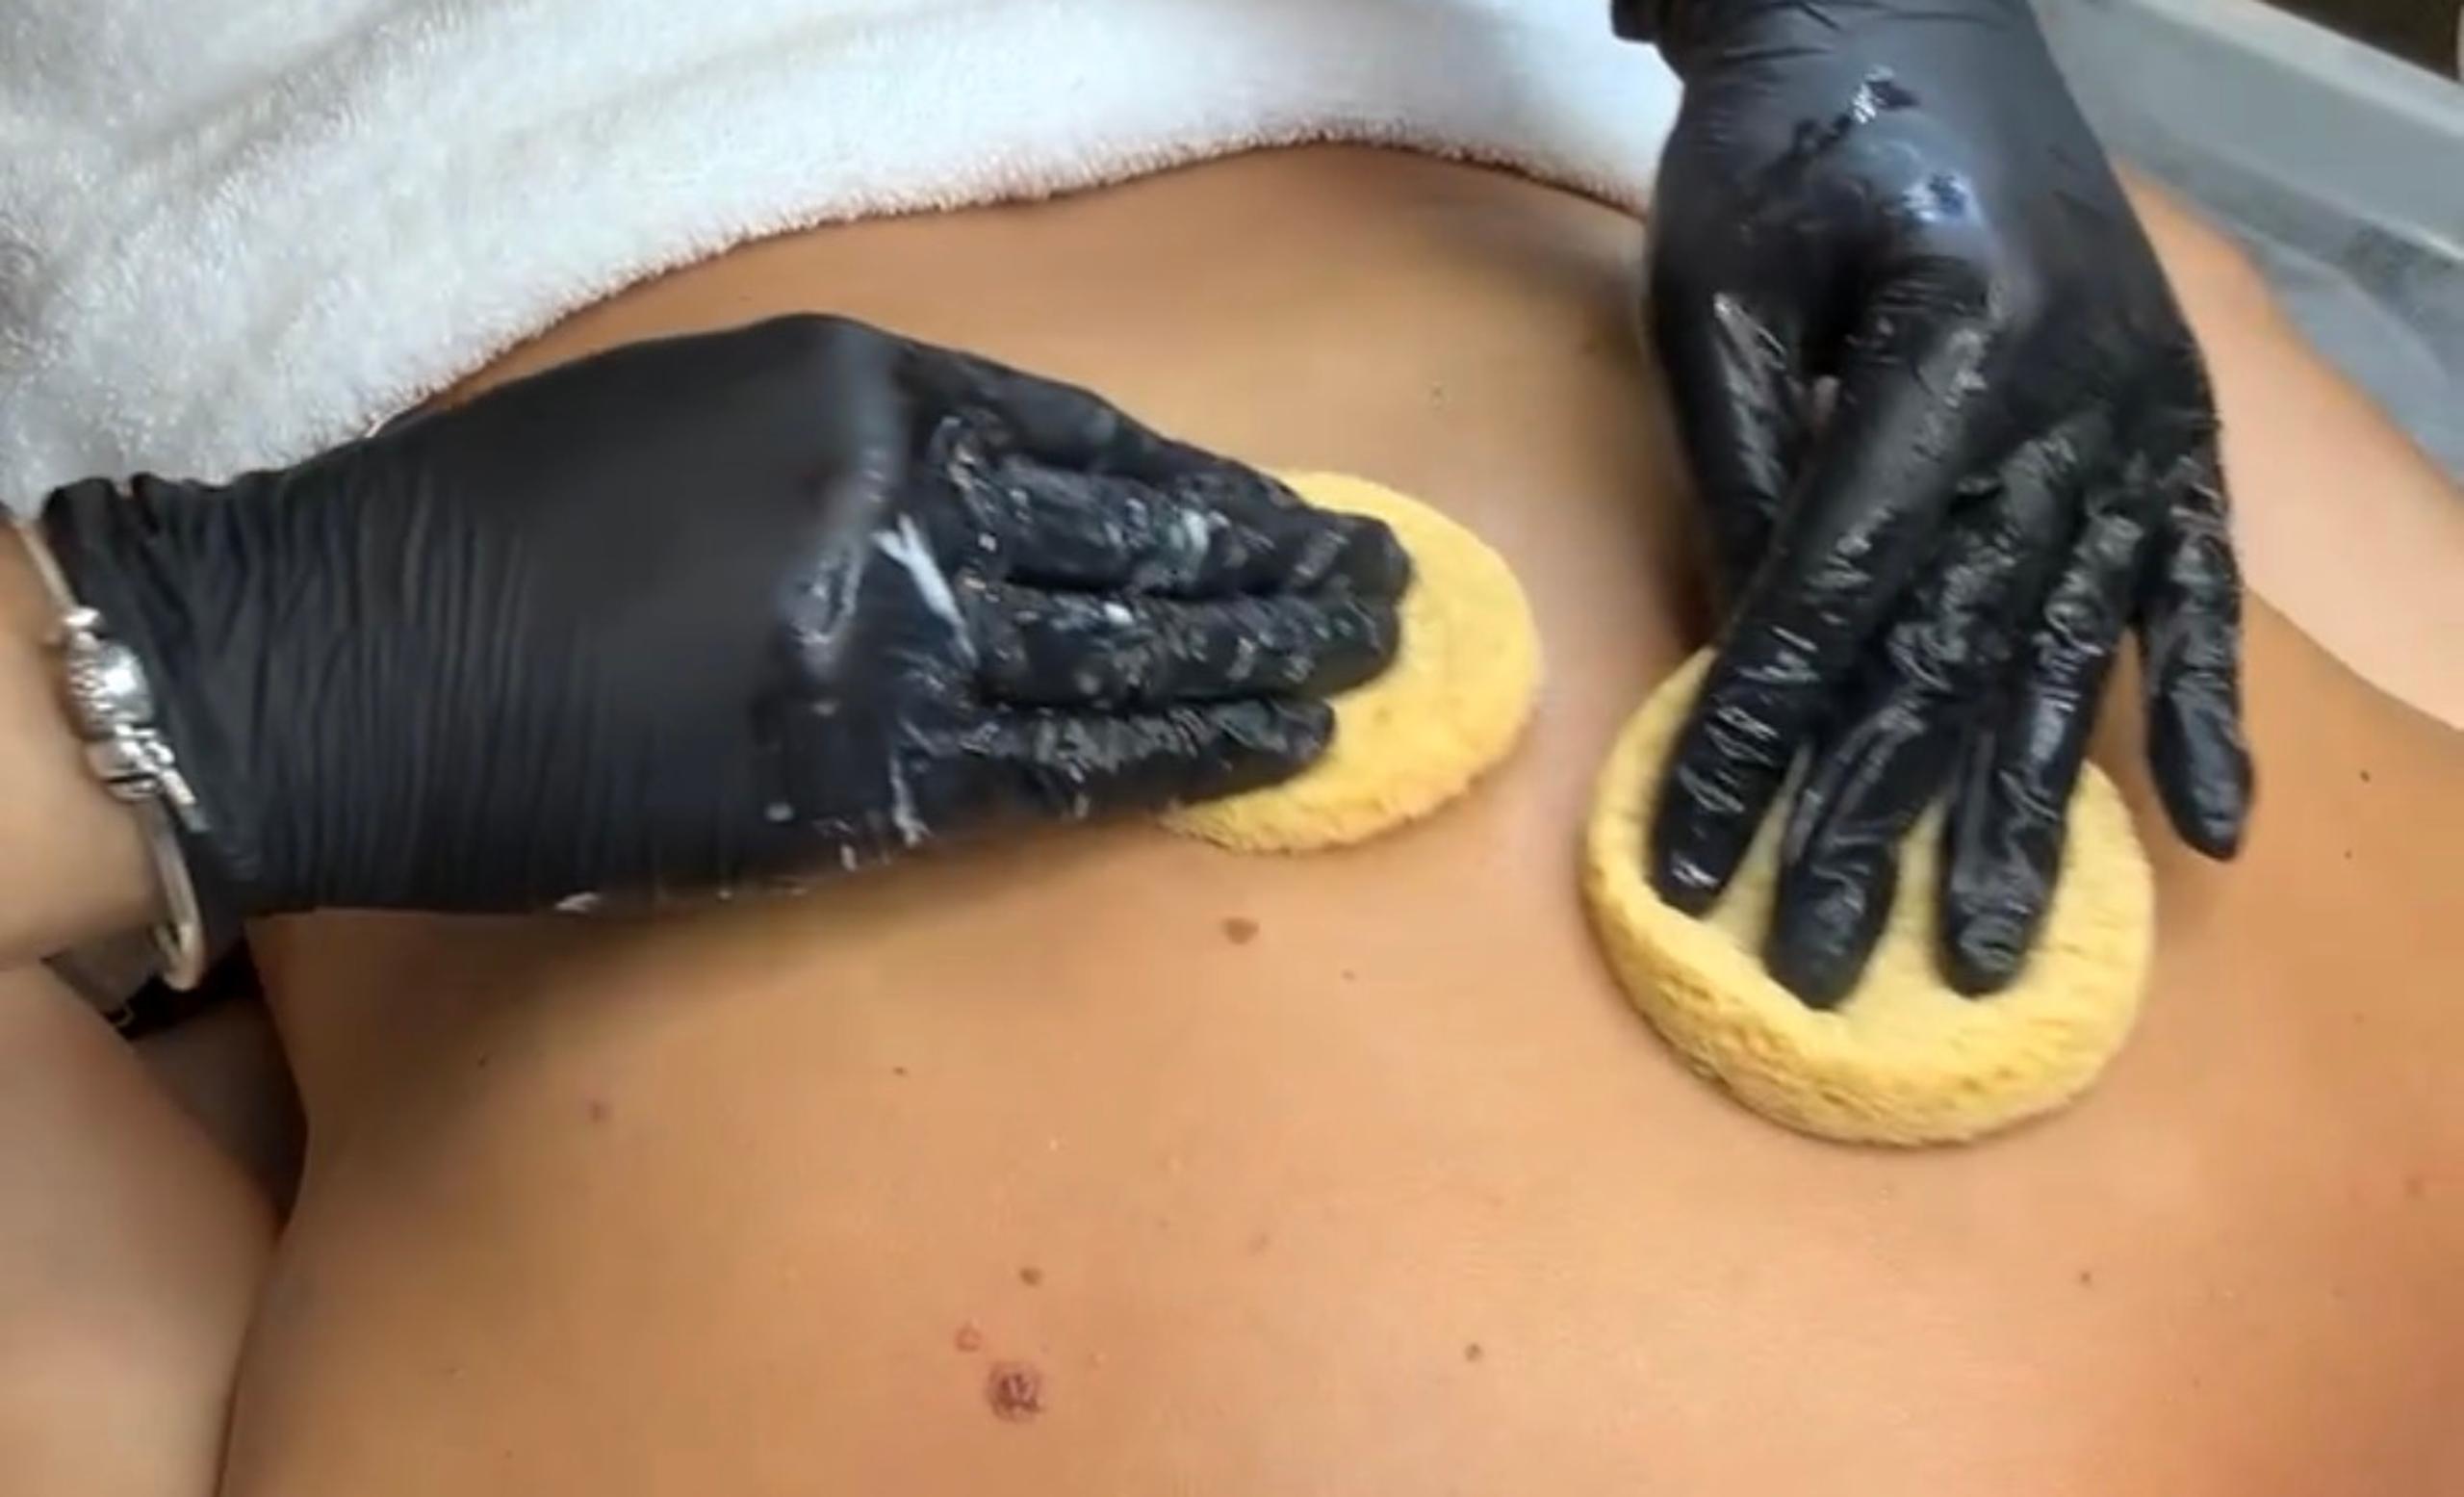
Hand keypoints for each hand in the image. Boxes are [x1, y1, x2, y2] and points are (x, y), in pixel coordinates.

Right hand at [37, 315, 1405, 916]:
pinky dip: (1157, 760)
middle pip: (1134, 544)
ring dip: (1255, 667)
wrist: (343, 653)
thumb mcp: (700, 413)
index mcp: (854, 387)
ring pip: (1115, 657)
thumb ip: (864, 450)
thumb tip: (1010, 506)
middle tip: (1395, 596)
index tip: (1296, 519)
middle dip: (1278, 572)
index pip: (1088, 444)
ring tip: (1367, 673)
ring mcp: (875, 643)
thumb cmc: (500, 525)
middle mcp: (889, 501)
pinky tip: (1254, 756)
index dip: (1208, 492)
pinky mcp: (841, 776)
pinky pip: (1039, 767)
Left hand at [1629, 0, 2251, 1002]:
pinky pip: (2199, 589)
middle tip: (1828, 975)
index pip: (1832, 598)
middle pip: (1951, 654)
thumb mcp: (1717, 298)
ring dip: (2025, 812)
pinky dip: (2199, 709)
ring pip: (2068, 650)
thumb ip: (1748, 481)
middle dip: (1875, 824)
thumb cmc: (1785, 150)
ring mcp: (2146, 413)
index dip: (1757, 743)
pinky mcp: (2180, 419)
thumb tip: (1753, 673)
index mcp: (1949, 348)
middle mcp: (2074, 397)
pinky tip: (2203, 834)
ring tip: (1991, 954)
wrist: (1910, 16)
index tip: (1696, 867)